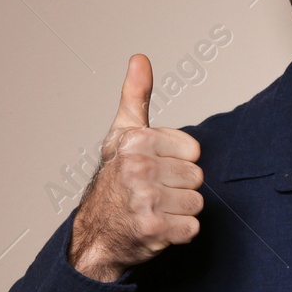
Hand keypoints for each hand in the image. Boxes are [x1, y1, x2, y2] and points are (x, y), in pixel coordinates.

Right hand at [68, 55, 204, 282]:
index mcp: (136, 141)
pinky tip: (157, 227)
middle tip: (153, 192)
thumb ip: (136, 95)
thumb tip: (139, 59)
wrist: (96, 231)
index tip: (155, 168)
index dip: (177, 162)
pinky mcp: (154, 229)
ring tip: (155, 209)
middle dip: (179, 187)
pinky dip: (178, 233)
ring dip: (179, 211)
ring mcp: (145, 199)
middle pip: (196, 177)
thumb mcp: (123, 133)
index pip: (193, 151)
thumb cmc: (114, 180)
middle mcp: (138, 168)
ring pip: (196, 202)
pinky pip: (192, 228)